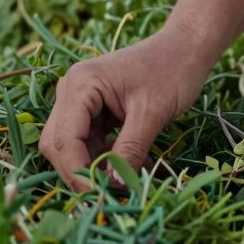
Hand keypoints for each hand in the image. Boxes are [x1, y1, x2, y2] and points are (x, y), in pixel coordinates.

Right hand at [40, 27, 213, 191]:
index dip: (78, 171)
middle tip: (109, 194)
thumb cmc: (172, 71)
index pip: (64, 139)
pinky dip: (103, 158)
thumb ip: (130, 150)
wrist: (185, 47)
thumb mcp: (152, 114)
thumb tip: (116, 186)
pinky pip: (87, 141)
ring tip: (125, 180)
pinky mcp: (91, 109)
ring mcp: (78, 99)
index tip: (100, 196)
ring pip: (70, 146)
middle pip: (58, 144)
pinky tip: (128, 165)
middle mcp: (70, 90)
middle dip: (79, 171)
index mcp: (80, 85)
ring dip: (92, 167)